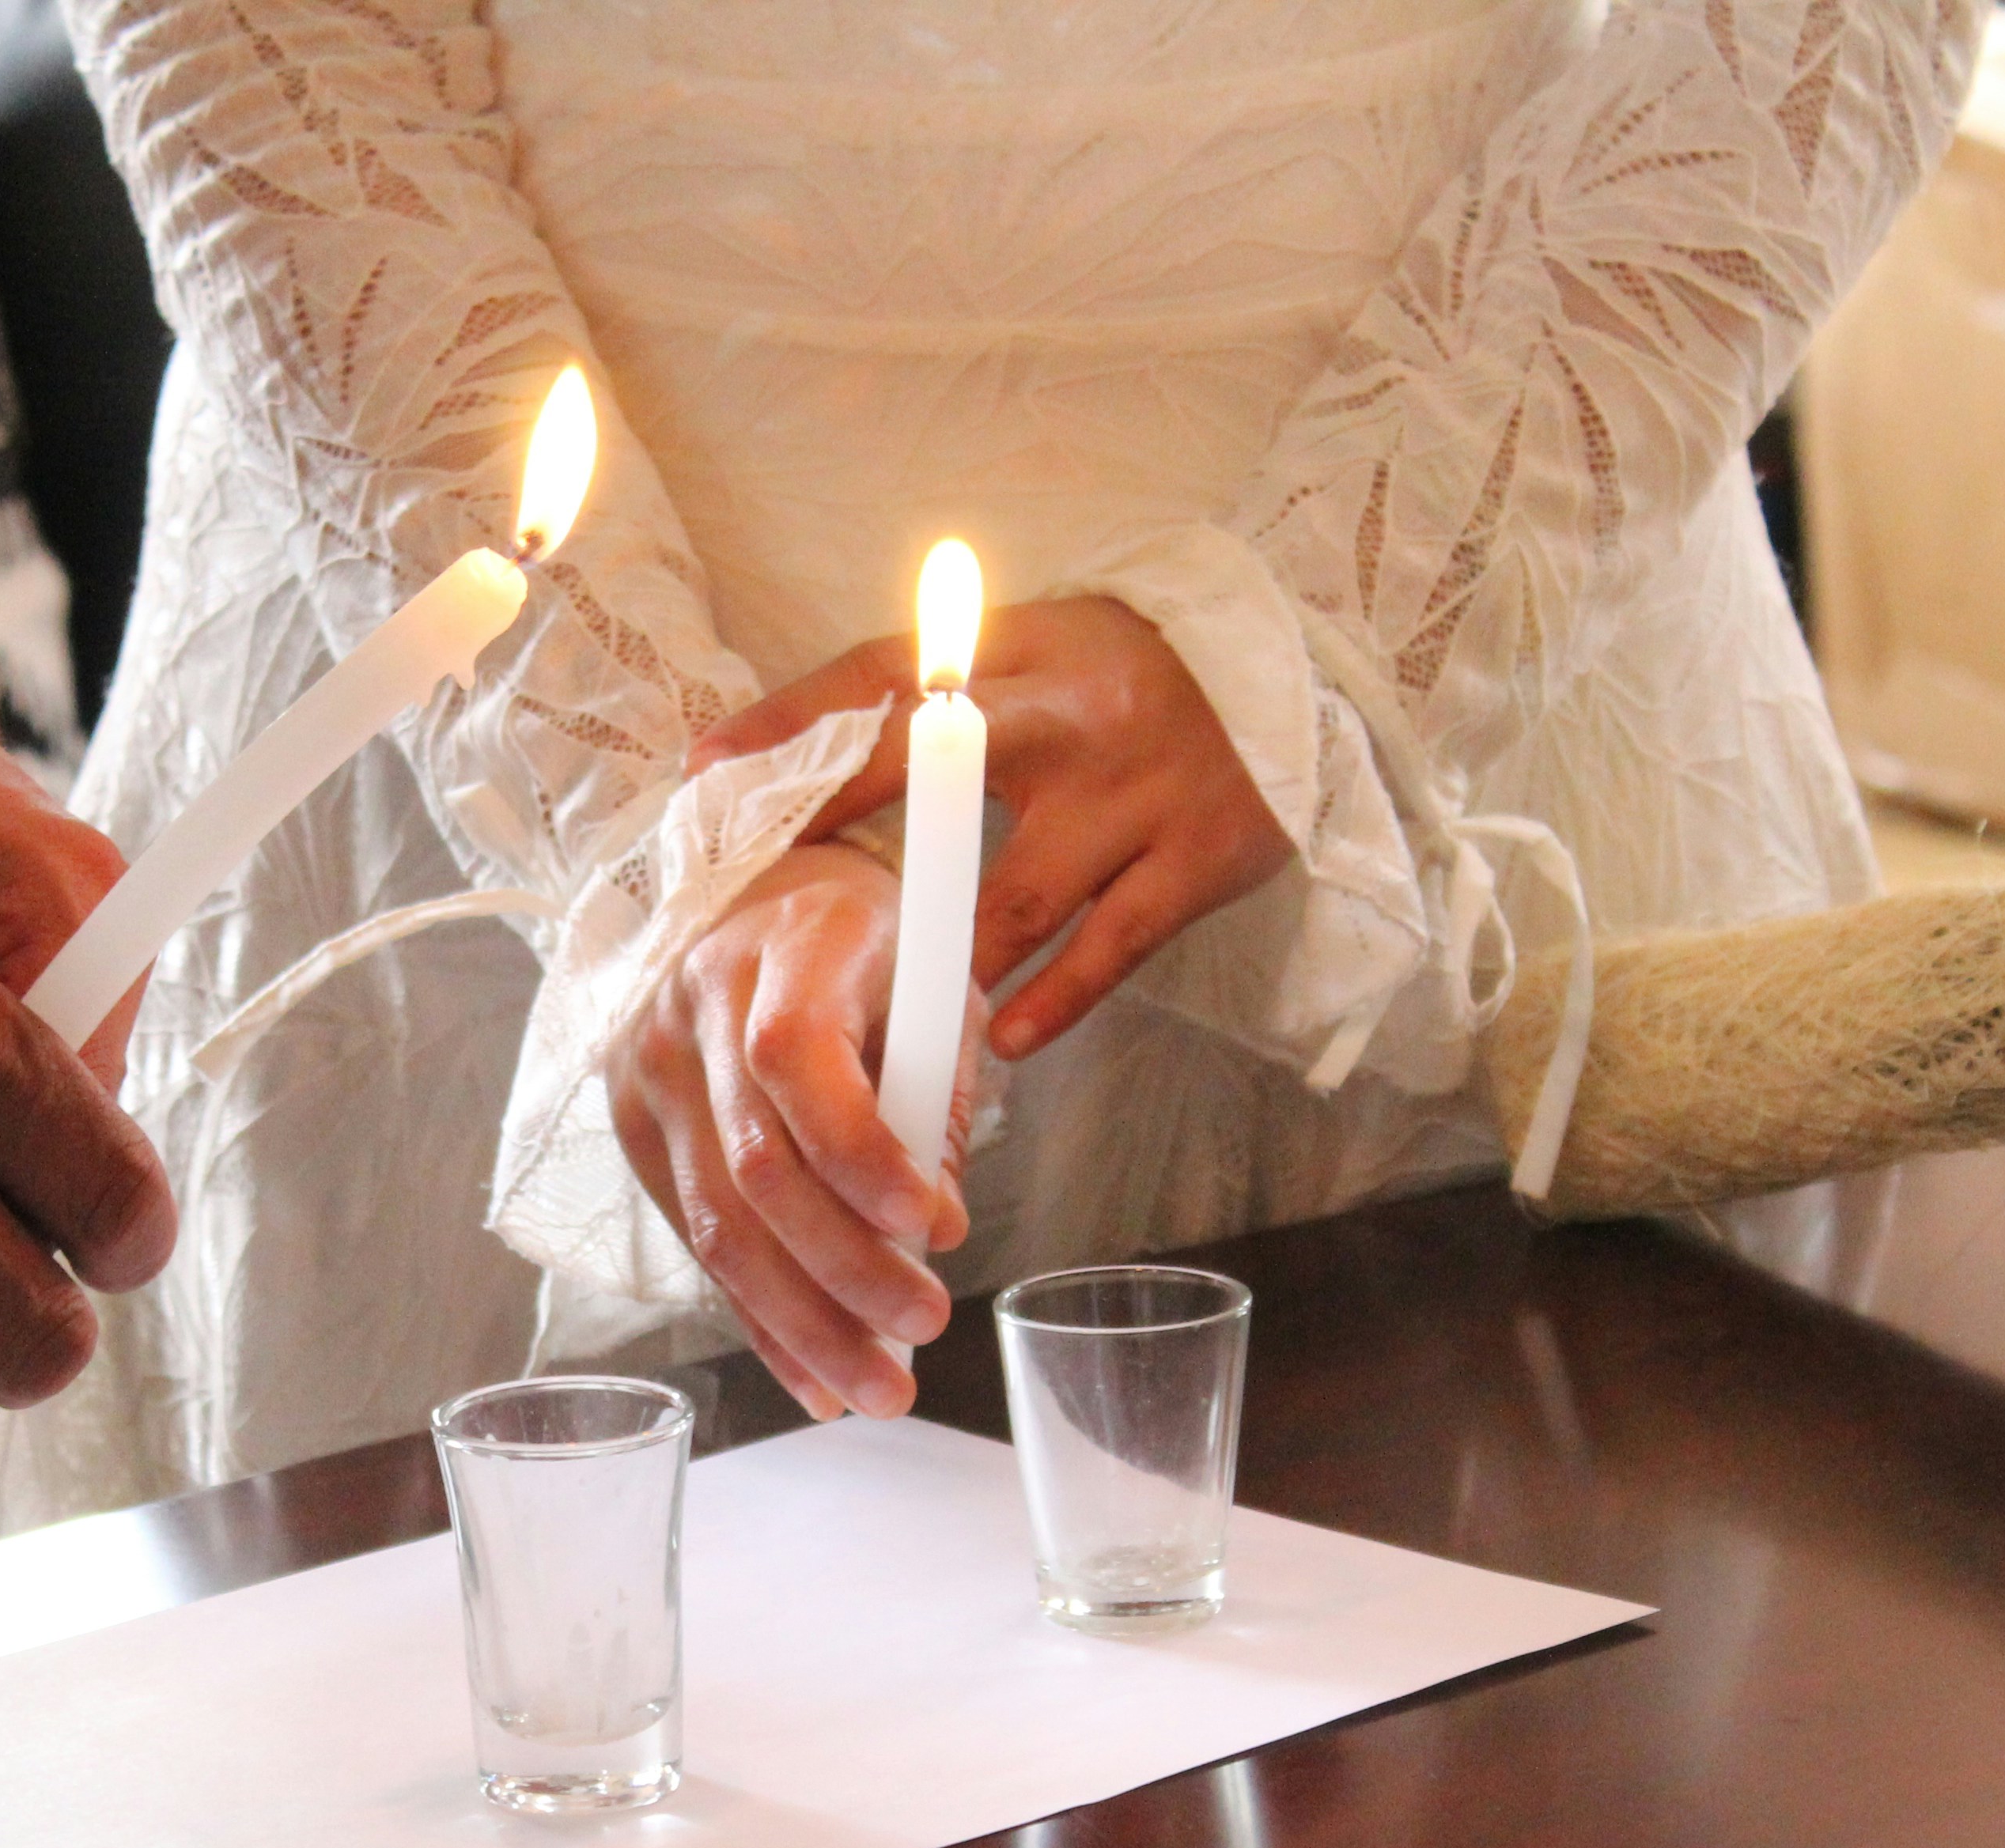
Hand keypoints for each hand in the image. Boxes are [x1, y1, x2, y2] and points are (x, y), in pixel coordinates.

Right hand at [609, 843, 973, 1420]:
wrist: (755, 899)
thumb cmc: (869, 949)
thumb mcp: (932, 991)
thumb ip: (935, 1103)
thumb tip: (932, 1235)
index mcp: (784, 946)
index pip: (795, 1061)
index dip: (860, 1155)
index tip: (931, 1228)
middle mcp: (696, 1007)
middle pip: (754, 1167)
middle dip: (844, 1272)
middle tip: (925, 1331)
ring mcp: (650, 1072)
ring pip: (716, 1225)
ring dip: (802, 1324)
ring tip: (877, 1388)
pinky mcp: (635, 1132)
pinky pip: (699, 1245)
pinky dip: (762, 1321)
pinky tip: (815, 1378)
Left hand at [692, 593, 1293, 1061]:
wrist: (1297, 672)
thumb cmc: (1131, 678)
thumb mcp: (1035, 653)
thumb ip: (938, 698)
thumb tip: (793, 755)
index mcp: (1020, 651)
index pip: (884, 678)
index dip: (795, 722)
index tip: (706, 770)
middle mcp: (1071, 715)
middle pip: (932, 770)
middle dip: (840, 827)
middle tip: (767, 898)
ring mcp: (1138, 792)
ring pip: (1015, 894)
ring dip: (942, 961)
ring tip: (888, 1012)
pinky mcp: (1198, 858)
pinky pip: (1108, 948)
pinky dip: (1050, 999)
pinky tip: (999, 1040)